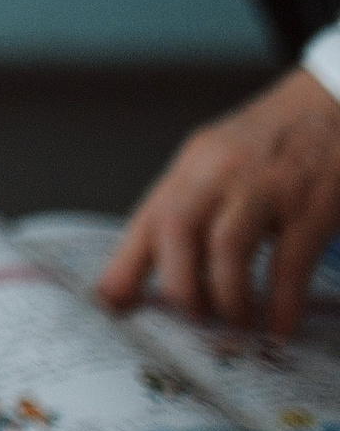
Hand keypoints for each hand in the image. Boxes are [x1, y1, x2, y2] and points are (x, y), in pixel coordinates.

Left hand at [97, 67, 339, 335]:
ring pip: (226, 246)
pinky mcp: (313, 205)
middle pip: (176, 228)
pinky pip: (289, 261)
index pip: (149, 216)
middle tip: (192, 321)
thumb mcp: (219, 161)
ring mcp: (267, 186)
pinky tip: (277, 325)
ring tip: (234, 324)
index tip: (112, 304)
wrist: (331, 106)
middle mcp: (222, 171)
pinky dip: (279, 301)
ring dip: (226, 297)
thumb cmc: (272, 143)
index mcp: (194, 164)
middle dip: (178, 286)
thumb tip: (156, 268)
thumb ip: (190, 207)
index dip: (126, 265)